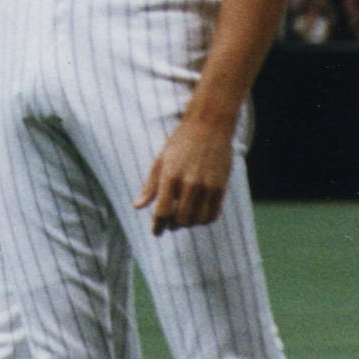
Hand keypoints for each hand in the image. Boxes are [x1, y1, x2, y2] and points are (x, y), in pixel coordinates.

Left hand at [133, 117, 234, 235]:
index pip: (162, 211)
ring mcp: (207, 186)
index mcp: (170, 176)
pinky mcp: (221, 187)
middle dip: (173, 225)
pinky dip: (204, 220)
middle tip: (170, 223)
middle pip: (181, 219)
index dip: (157, 226)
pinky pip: (213, 214)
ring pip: (197, 220)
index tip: (156, 233)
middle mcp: (189, 183)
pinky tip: (198, 215)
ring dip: (189, 224)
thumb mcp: (160, 160)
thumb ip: (150, 186)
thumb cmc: (180, 142)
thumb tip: (137, 207)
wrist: (209, 125)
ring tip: (183, 218)